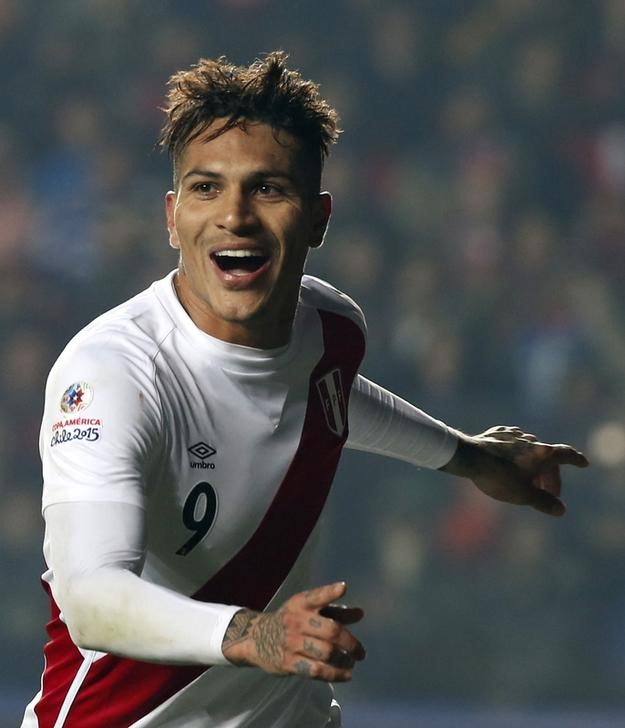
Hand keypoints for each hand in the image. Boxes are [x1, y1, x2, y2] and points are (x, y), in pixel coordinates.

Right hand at [221, 581, 365, 680]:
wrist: (256, 637)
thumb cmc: (291, 621)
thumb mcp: (308, 610)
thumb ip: (335, 611)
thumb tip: (360, 613)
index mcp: (301, 604)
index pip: (316, 596)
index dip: (330, 592)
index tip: (343, 588)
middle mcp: (297, 621)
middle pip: (330, 631)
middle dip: (350, 643)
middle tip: (360, 652)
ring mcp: (292, 642)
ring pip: (326, 652)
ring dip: (344, 660)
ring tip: (352, 663)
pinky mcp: (289, 663)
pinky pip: (316, 670)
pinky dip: (334, 674)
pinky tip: (345, 675)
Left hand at [442, 425, 588, 515]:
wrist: (469, 457)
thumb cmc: (499, 477)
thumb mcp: (524, 496)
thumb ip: (544, 503)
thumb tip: (560, 510)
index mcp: (543, 453)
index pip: (566, 455)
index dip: (576, 460)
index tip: (583, 463)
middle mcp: (531, 441)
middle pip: (548, 456)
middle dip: (551, 475)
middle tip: (549, 493)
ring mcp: (513, 435)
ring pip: (531, 449)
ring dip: (534, 464)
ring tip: (530, 479)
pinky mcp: (497, 434)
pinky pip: (513, 441)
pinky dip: (518, 450)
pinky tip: (514, 454)